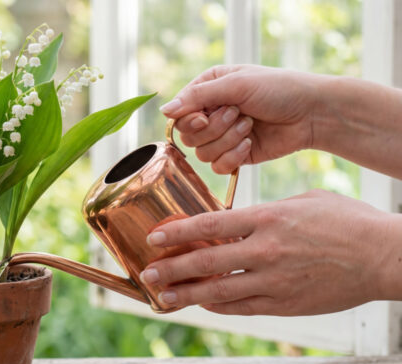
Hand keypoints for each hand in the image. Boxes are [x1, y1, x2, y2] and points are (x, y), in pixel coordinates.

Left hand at [138, 190, 401, 315]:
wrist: (384, 256)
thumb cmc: (347, 221)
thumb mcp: (303, 201)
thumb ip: (265, 211)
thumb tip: (236, 218)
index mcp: (268, 218)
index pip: (210, 226)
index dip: (178, 233)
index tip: (154, 238)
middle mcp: (266, 250)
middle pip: (206, 263)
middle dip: (172, 269)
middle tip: (147, 274)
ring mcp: (275, 280)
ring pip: (219, 291)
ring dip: (187, 295)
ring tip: (162, 297)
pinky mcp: (285, 303)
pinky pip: (243, 307)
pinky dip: (219, 306)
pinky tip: (202, 304)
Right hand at [160, 65, 324, 173]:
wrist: (312, 113)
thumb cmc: (279, 89)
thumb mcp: (237, 84)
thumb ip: (198, 96)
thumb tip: (164, 111)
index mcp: (207, 90)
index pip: (178, 114)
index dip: (189, 120)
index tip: (206, 115)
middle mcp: (210, 114)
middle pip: (188, 136)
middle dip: (215, 128)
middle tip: (239, 114)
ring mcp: (222, 137)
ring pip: (202, 154)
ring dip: (228, 140)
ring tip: (250, 126)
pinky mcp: (234, 156)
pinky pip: (217, 167)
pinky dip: (233, 156)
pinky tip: (251, 143)